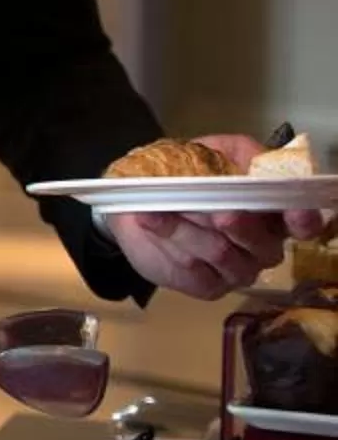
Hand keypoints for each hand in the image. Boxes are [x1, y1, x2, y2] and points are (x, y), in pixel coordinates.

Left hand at [109, 130, 323, 299]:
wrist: (136, 203)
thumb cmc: (183, 175)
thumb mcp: (210, 152)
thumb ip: (238, 153)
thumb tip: (257, 160)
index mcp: (273, 215)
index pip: (303, 225)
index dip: (303, 220)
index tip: (294, 212)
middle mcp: (263, 247)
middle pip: (261, 244)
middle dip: (237, 223)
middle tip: (217, 212)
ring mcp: (237, 270)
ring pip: (222, 253)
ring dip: (188, 228)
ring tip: (159, 207)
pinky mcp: (207, 287)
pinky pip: (194, 269)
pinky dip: (168, 239)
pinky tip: (149, 220)